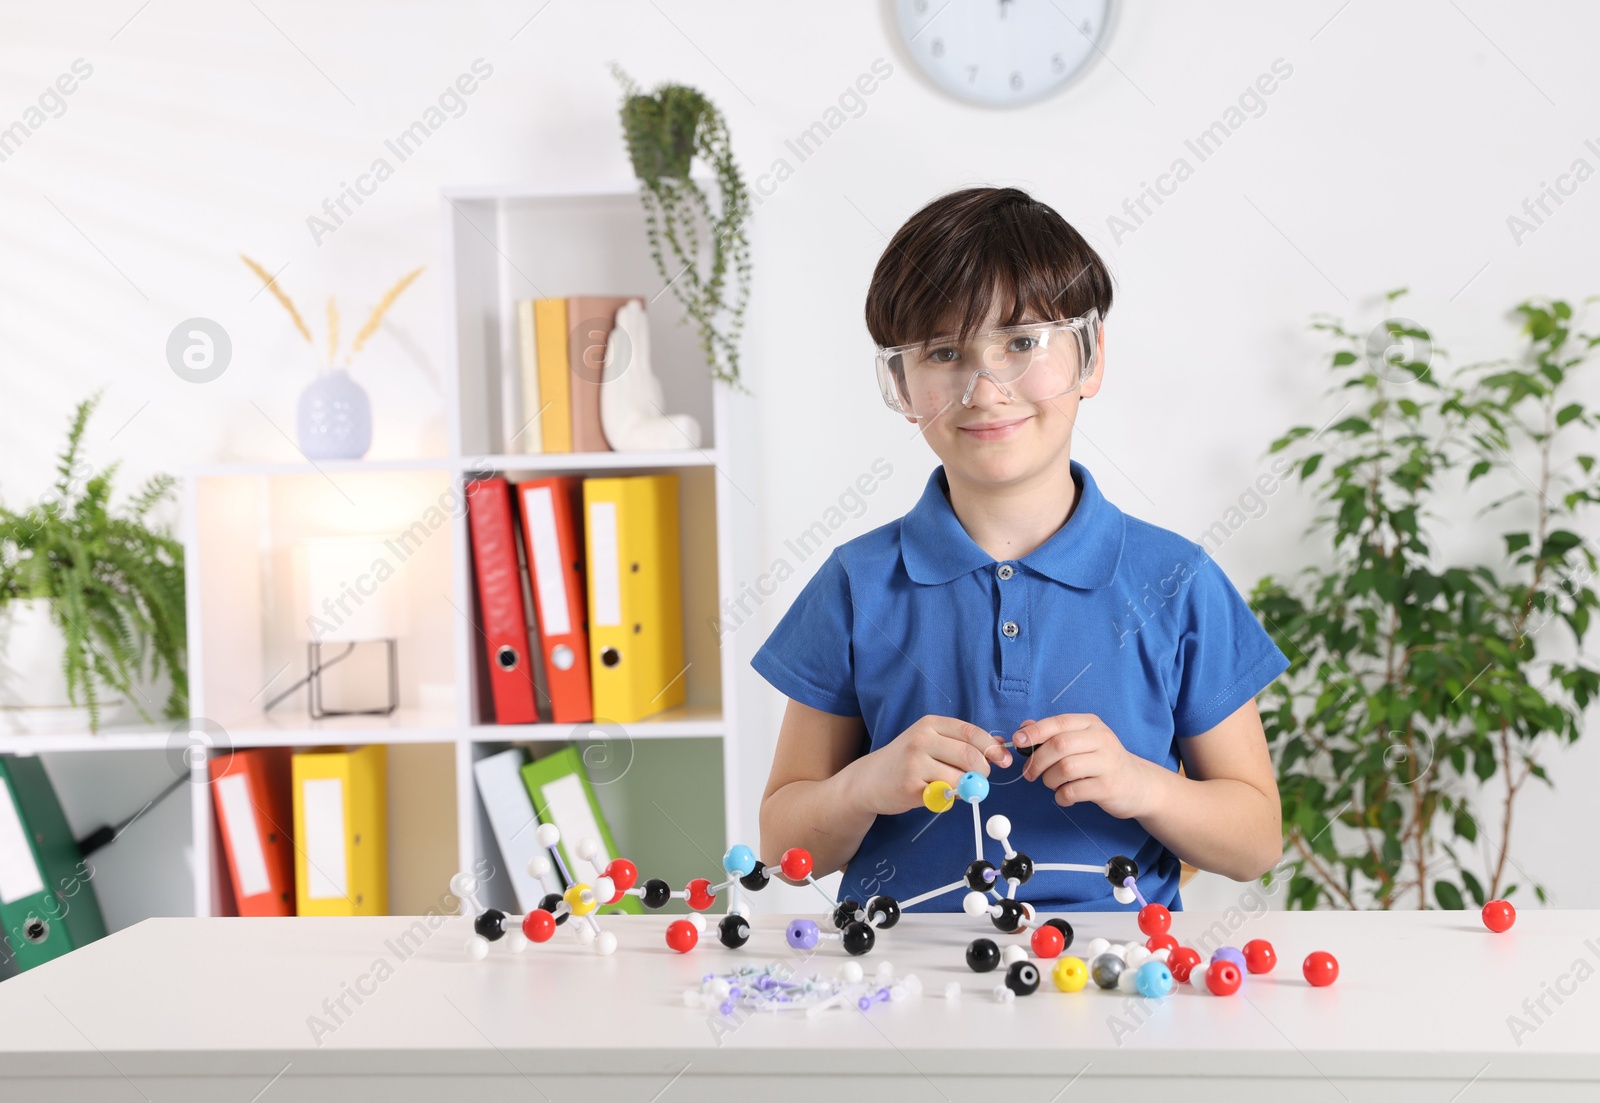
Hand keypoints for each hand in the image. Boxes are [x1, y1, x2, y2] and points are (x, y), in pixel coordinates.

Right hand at [846, 714, 1011, 816]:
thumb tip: (1000, 746)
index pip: (972, 733)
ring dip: (965, 788)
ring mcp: (915, 762)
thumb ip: (961, 742)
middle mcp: (922, 739)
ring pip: (960, 779)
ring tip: (952, 787)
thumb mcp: (930, 742)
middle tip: (979, 780)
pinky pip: (945, 795)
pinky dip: (949, 799)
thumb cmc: (906, 761)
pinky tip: (935, 793)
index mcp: (930, 724)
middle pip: (971, 756)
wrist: (868, 780)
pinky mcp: (911, 785)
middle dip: (982, 772)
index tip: (1003, 760)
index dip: (993, 748)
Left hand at [1014, 714, 1157, 818]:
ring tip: (1051, 783)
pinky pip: (1073, 791)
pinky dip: (1061, 796)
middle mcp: (1102, 739)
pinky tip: (1063, 795)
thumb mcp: (1081, 740)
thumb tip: (1023, 728)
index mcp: (1091, 724)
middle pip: (1059, 746)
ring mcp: (1107, 763)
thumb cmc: (1102, 761)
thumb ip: (1053, 733)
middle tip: (1030, 773)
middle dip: (1037, 761)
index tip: (1017, 742)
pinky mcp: (1108, 787)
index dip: (1034, 732)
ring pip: (1065, 768)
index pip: (1057, 723)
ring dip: (1049, 779)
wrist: (1138, 785)